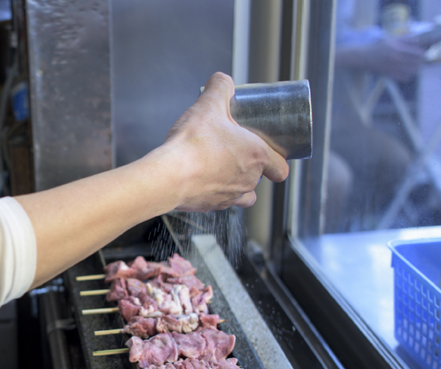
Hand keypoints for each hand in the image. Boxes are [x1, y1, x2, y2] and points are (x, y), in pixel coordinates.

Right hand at [140, 73, 288, 212]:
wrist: (168, 176)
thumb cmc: (192, 145)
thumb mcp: (209, 105)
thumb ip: (220, 87)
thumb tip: (222, 80)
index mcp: (256, 156)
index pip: (282, 168)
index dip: (279, 162)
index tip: (273, 156)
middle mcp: (247, 180)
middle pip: (259, 179)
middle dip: (251, 167)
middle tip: (235, 153)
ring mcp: (229, 196)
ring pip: (243, 195)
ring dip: (238, 184)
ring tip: (223, 171)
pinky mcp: (210, 206)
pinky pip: (220, 202)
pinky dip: (215, 193)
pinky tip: (203, 181)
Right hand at [341, 36, 424, 80]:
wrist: (365, 57)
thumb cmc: (380, 47)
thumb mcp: (393, 40)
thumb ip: (407, 39)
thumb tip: (419, 41)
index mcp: (398, 49)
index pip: (417, 53)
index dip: (422, 53)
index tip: (423, 52)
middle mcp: (396, 59)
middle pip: (416, 62)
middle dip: (420, 61)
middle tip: (420, 59)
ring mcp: (393, 67)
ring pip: (412, 71)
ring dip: (416, 68)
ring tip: (415, 66)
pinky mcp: (390, 74)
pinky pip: (404, 77)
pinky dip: (408, 75)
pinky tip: (407, 72)